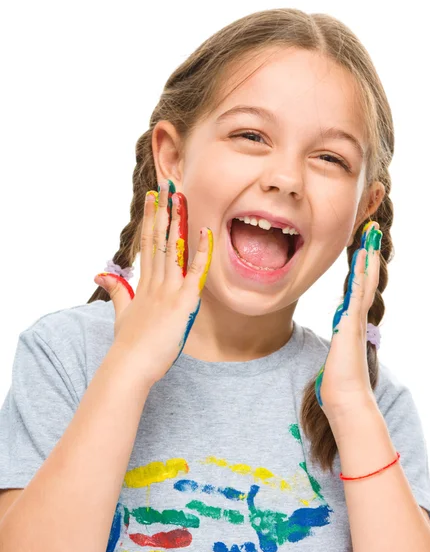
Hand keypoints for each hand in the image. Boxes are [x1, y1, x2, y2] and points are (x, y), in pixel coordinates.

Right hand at [94, 180, 212, 385]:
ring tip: (180, 197)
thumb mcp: (122, 314)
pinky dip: (201, 252)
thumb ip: (117, 291)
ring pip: (174, 248)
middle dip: (163, 211)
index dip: (150, 220)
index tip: (153, 199)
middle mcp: (155, 282)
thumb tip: (102, 274)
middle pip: (159, 239)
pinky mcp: (182, 301)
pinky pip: (195, 272)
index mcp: (144, 285)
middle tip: (166, 185)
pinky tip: (206, 232)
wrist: (130, 366)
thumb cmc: (128, 345)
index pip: (148, 245)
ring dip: (177, 221)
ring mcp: (168, 290)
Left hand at [315, 221, 381, 423]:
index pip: (356, 292)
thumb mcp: (333, 361)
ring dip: (367, 259)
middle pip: (366, 282)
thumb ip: (335, 351)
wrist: (345, 399)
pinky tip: (362, 257)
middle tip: (370, 235)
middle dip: (368, 258)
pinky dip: (361, 274)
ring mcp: (356, 320)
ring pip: (364, 283)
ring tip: (369, 237)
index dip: (360, 271)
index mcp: (351, 325)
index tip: (361, 252)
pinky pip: (357, 293)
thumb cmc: (338, 385)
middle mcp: (357, 320)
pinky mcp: (351, 323)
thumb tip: (334, 350)